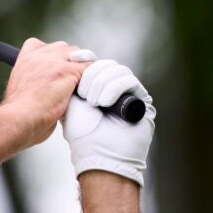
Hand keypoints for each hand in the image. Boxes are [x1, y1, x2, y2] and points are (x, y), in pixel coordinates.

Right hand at [2, 38, 88, 146]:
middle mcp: (38, 56)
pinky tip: (85, 92)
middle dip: (70, 62)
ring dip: (82, 69)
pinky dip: (91, 79)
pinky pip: (90, 68)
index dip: (51, 55)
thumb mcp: (20, 88)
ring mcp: (54, 62)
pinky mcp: (69, 71)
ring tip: (78, 87)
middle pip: (64, 48)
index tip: (53, 68)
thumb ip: (33, 79)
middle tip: (70, 81)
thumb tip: (47, 86)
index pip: (40, 44)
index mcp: (24, 59)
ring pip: (80, 55)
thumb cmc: (19, 113)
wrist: (20, 118)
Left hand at [62, 59, 155, 185]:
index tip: (73, 57)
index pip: (94, 63)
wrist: (98, 155)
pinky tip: (104, 103)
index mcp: (96, 88)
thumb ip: (72, 83)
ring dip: (102, 84)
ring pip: (117, 70)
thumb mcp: (70, 104)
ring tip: (94, 103)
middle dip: (91, 75)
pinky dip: (113, 88)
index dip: (85, 59)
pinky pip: (129, 80)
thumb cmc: (82, 135)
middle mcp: (113, 89)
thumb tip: (72, 59)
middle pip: (105, 64)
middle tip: (84, 94)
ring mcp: (129, 94)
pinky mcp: (142, 100)